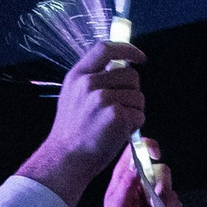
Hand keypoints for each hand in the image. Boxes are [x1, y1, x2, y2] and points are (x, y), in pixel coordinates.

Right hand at [18, 41, 146, 206]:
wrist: (67, 157)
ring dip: (135, 110)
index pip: (106, 49)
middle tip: (123, 109)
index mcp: (78, 75)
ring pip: (138, 97)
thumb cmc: (73, 131)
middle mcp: (89, 83)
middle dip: (133, 91)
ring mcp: (103, 99)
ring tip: (117, 123)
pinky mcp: (116, 116)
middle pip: (130, 75)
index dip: (127, 49)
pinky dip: (135, 125)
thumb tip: (118, 68)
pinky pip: (139, 115)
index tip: (139, 57)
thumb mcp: (73, 95)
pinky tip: (120, 133)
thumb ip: (92, 79)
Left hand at [97, 142, 179, 206]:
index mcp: (126, 176)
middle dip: (160, 184)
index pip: (137, 150)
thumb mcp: (116, 204)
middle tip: (153, 199)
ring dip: (164, 202)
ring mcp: (155, 194)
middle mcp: (142, 182)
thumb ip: (125, 182)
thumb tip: (135, 162)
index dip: (147, 147)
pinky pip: (176, 202)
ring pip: (170, 186)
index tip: (155, 154)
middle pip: (160, 168)